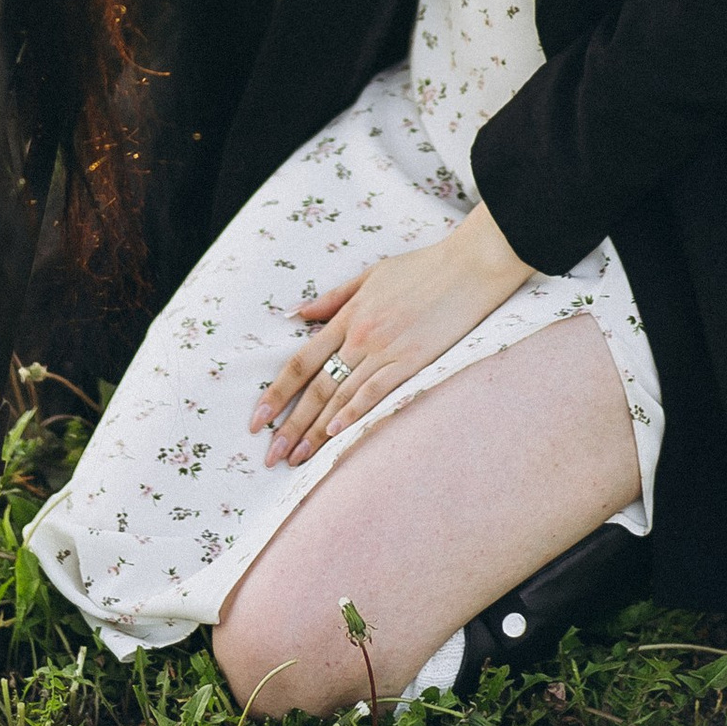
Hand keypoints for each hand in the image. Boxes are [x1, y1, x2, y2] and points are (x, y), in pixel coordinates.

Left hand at [251, 207, 535, 465]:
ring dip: (316, 432)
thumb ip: (332, 298)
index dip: (277, 393)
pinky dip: (355, 414)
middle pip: (316, 388)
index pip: (301, 362)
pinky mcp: (413, 362)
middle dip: (291, 425)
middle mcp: (360, 336)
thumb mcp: (370, 275)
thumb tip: (296, 313)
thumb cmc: (422, 268)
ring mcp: (386, 351)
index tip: (258, 420)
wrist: (469, 267)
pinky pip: (377, 393)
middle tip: (272, 456)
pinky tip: (337, 436)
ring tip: (297, 459)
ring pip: (342, 397)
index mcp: (348, 316)